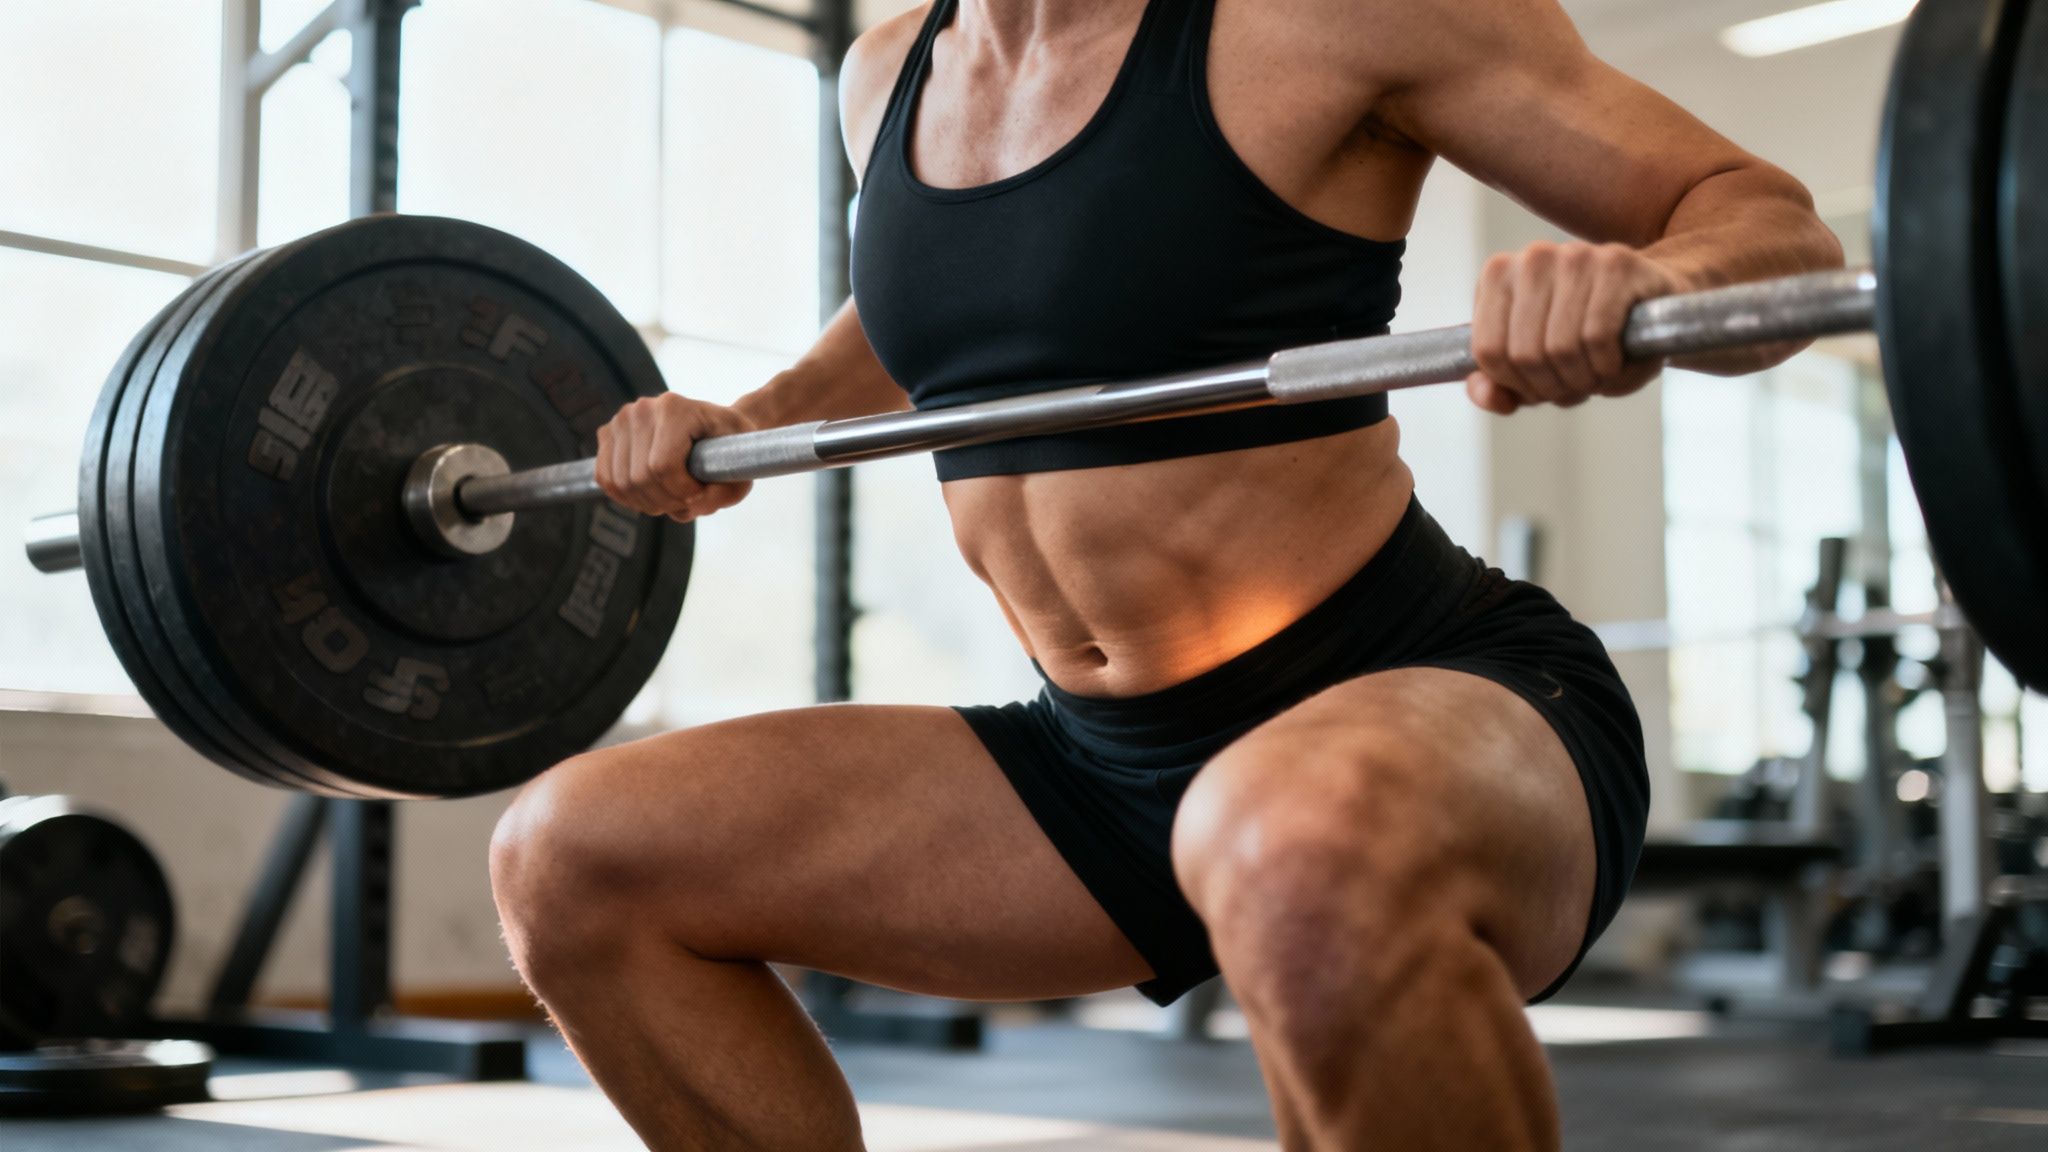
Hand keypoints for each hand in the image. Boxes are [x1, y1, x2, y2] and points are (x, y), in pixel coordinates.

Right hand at [594, 393, 755, 521]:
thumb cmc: (730, 446)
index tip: (700, 495)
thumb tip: (692, 508)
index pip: (662, 466)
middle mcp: (641, 409)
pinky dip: (627, 497)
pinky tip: (651, 494)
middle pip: (639, 478)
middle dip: (666, 501)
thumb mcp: (741, 469)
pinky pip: (606, 479)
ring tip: (672, 498)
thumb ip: (724, 494)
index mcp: (674, 408)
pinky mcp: (608, 434)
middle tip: (688, 501)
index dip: (681, 492)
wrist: (715, 427)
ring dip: (648, 503)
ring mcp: (621, 420)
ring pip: (621, 484)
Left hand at [1466, 241, 1685, 413]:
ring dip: (1583, 380)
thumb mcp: (1536, 367)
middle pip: (1525, 353)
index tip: (1541, 390)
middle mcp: (1532, 257)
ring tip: (1597, 377)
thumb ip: (1499, 387)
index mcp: (1497, 275)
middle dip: (1553, 387)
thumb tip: (1486, 395)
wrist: (1651, 304)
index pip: (1488, 351)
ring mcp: (1575, 254)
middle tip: (1576, 388)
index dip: (1516, 385)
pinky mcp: (1618, 263)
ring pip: (1561, 347)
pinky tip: (1616, 364)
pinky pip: (1598, 335)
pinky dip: (1607, 366)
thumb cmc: (1584, 338)